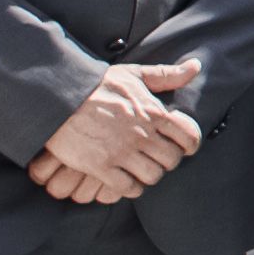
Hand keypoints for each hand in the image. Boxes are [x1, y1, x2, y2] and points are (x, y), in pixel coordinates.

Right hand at [30, 61, 203, 204]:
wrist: (57, 97)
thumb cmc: (97, 85)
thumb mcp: (134, 74)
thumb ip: (167, 75)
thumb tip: (197, 66)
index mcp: (153, 112)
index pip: (190, 137)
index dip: (189, 144)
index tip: (181, 146)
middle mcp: (141, 134)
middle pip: (172, 160)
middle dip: (167, 160)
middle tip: (156, 157)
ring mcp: (121, 151)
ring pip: (153, 176)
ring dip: (149, 175)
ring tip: (140, 168)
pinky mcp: (100, 166)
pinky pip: (128, 188)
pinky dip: (130, 187)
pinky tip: (124, 179)